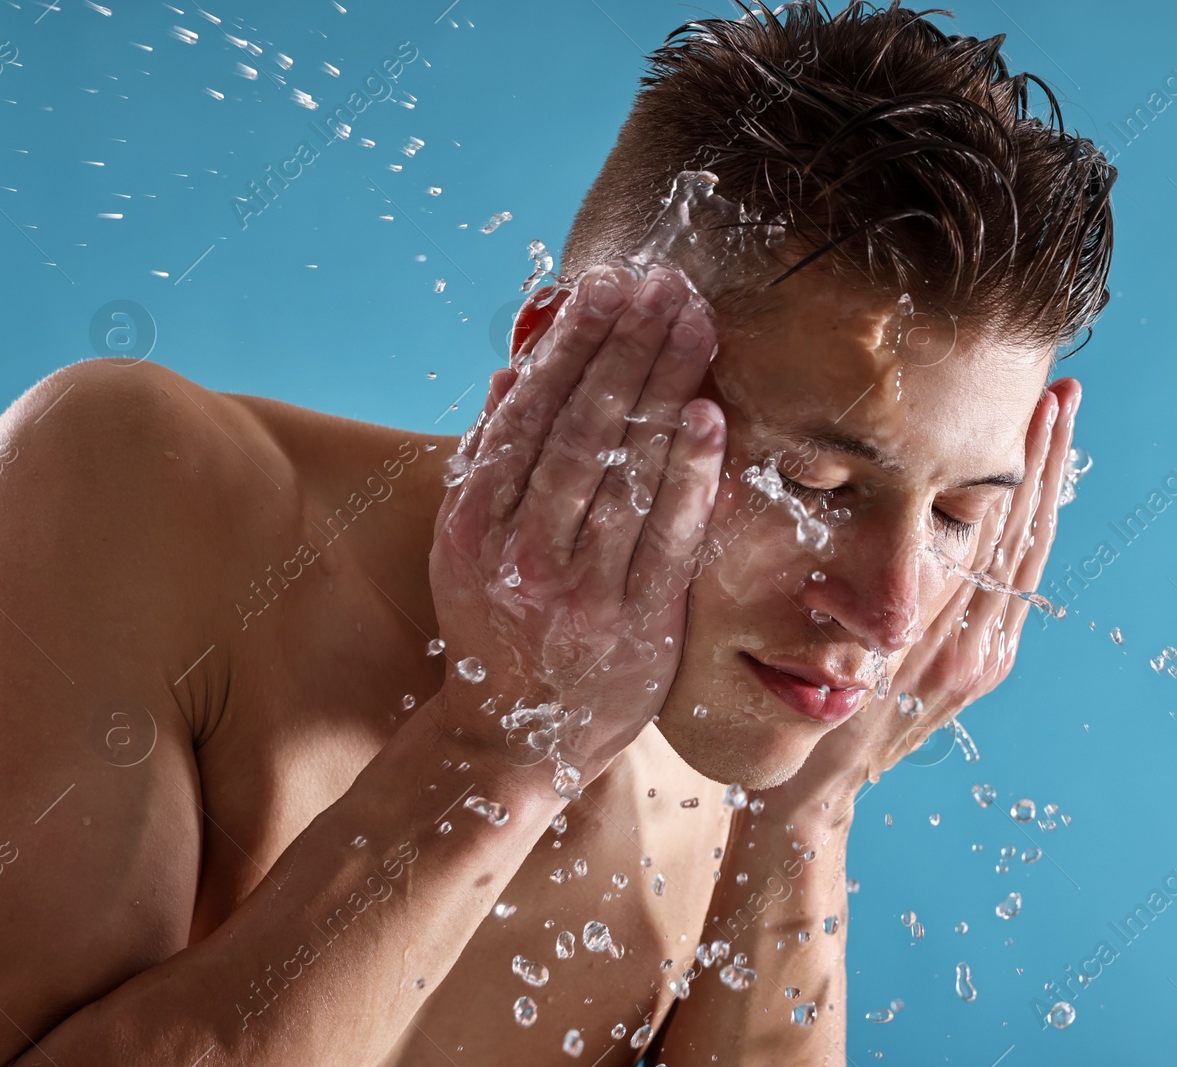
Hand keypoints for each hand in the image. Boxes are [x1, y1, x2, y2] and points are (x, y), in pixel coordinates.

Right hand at [427, 262, 725, 785]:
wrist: (516, 739)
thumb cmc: (496, 628)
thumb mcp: (467, 546)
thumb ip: (487, 462)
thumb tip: (509, 375)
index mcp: (474, 523)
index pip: (530, 413)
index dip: (572, 343)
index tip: (605, 284)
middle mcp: (522, 553)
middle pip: (583, 429)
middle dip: (628, 345)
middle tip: (665, 282)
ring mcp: (582, 591)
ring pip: (627, 472)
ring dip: (665, 386)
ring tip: (695, 321)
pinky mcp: (638, 624)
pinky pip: (669, 536)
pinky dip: (690, 472)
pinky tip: (709, 413)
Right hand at [773, 378, 1081, 806]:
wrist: (819, 789)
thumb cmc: (802, 709)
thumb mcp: (833, 646)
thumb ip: (871, 597)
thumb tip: (895, 520)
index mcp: (940, 633)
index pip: (993, 530)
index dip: (1017, 466)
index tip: (1032, 405)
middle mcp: (976, 646)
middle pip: (1025, 535)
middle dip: (1046, 462)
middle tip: (1064, 393)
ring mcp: (986, 659)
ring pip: (1029, 557)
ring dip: (1048, 489)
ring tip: (1061, 423)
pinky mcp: (985, 668)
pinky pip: (1017, 586)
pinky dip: (1029, 532)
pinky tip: (1035, 494)